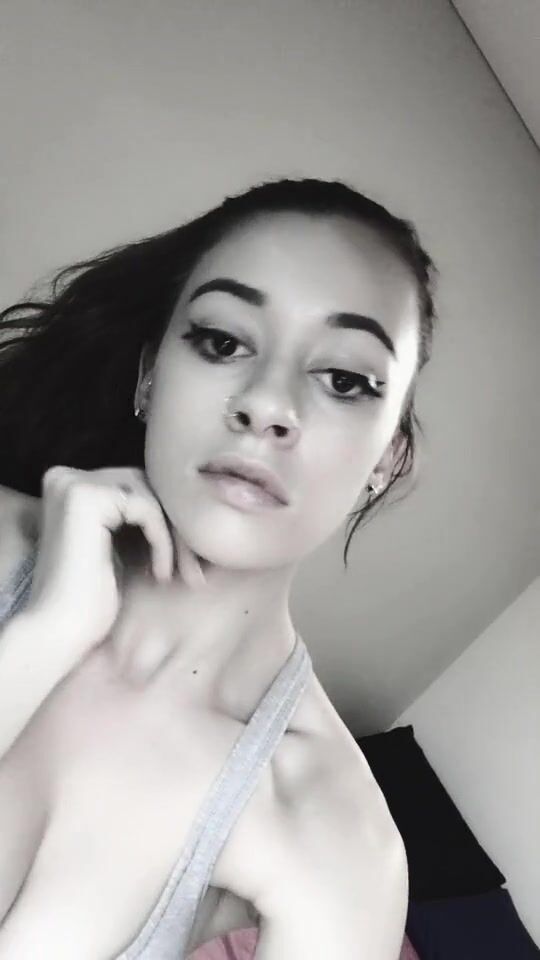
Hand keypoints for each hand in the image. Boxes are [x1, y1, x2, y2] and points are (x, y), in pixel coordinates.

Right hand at [24, 465, 205, 666]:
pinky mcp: (85, 497)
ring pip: (152, 496)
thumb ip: (139, 517)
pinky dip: (162, 542)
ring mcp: (73, 484)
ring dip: (174, 538)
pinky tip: (160, 573)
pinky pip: (148, 508)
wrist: (60, 632)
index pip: (137, 487)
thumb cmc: (91, 599)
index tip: (188, 563)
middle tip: (192, 570)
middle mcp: (66, 477)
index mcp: (69, 485)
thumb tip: (188, 502)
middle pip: (147, 486)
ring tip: (176, 574)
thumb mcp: (121, 546)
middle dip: (176, 528)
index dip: (168, 523)